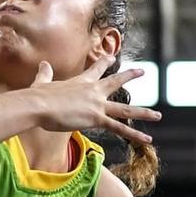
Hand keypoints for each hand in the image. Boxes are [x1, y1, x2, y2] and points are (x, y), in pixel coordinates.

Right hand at [27, 58, 160, 147]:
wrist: (38, 105)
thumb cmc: (37, 96)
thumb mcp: (42, 82)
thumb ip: (45, 73)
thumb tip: (43, 64)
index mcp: (80, 82)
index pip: (96, 70)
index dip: (105, 62)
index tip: (112, 57)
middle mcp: (93, 91)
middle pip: (115, 81)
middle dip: (130, 75)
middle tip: (142, 71)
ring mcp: (97, 104)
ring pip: (126, 109)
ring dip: (143, 112)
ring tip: (158, 115)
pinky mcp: (97, 118)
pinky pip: (120, 128)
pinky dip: (135, 134)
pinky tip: (147, 139)